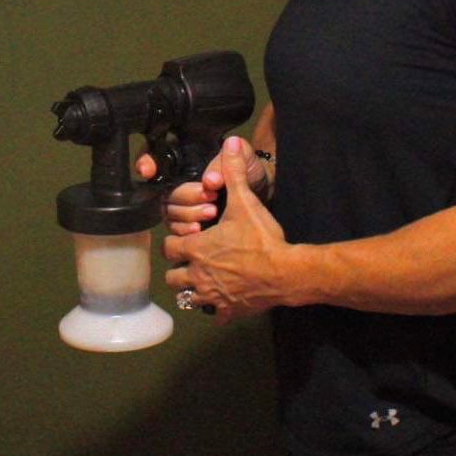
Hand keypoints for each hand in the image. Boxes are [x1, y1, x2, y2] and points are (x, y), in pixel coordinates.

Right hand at [135, 137, 270, 235]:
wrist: (263, 196)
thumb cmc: (251, 172)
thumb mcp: (245, 158)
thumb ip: (228, 160)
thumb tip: (210, 178)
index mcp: (189, 162)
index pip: (156, 158)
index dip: (146, 162)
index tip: (148, 170)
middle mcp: (181, 183)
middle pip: (165, 191)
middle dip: (185, 195)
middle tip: (210, 196)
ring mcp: (183, 205)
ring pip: (169, 211)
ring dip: (188, 213)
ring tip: (212, 212)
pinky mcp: (189, 225)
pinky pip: (175, 231)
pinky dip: (185, 230)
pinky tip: (200, 229)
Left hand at [162, 137, 289, 324]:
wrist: (286, 272)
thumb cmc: (261, 237)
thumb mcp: (245, 200)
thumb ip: (234, 171)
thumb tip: (230, 141)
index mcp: (197, 248)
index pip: (169, 247)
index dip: (175, 241)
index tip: (186, 237)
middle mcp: (198, 275)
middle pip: (172, 277)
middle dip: (178, 268)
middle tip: (191, 260)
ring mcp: (212, 296)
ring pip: (187, 298)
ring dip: (192, 289)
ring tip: (204, 280)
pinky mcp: (229, 310)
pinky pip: (215, 315)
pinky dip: (218, 308)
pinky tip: (227, 298)